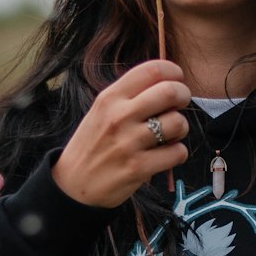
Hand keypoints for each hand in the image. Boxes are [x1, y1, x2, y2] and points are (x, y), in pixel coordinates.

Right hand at [51, 61, 190, 209]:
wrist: (72, 185)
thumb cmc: (92, 145)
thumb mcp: (101, 111)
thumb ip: (129, 96)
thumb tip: (167, 83)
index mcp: (110, 97)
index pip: (151, 70)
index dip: (172, 72)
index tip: (177, 80)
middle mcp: (119, 116)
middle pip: (170, 91)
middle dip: (183, 96)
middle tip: (179, 105)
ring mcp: (129, 143)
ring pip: (178, 123)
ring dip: (181, 128)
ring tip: (170, 134)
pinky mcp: (138, 168)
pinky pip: (177, 153)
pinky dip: (178, 153)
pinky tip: (166, 154)